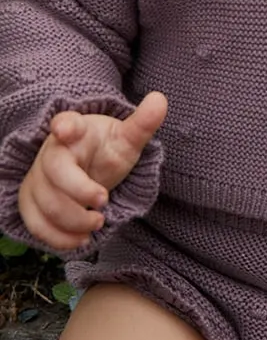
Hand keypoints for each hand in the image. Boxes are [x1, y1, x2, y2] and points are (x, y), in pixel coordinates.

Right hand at [17, 91, 166, 250]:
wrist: (86, 168)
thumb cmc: (105, 150)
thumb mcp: (126, 138)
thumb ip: (143, 123)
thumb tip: (160, 99)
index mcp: (75, 130)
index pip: (66, 122)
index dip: (64, 126)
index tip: (65, 129)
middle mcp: (51, 153)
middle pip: (54, 172)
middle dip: (79, 191)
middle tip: (104, 202)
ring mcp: (37, 178)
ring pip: (46, 203)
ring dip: (73, 219)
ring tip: (98, 223)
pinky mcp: (31, 203)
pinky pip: (36, 224)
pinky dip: (58, 237)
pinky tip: (81, 240)